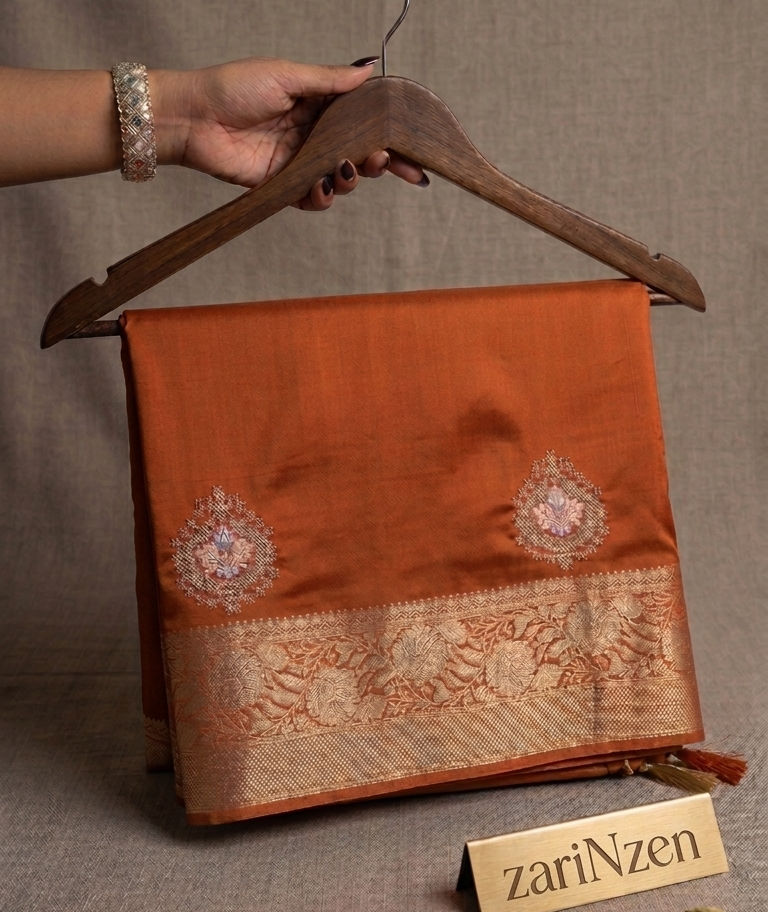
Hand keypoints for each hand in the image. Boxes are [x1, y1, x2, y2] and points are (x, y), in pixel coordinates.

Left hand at [156, 57, 425, 207]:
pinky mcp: (284, 185)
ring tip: (343, 170)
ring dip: (349, 179)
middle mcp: (314, 135)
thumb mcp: (287, 74)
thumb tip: (370, 69)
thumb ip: (331, 80)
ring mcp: (300, 162)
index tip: (414, 149)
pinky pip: (313, 199)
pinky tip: (320, 187)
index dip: (390, 136)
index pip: (365, 122)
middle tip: (381, 162)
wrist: (193, 117)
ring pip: (341, 179)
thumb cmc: (233, 87)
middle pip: (359, 154)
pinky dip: (322, 197)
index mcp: (320, 105)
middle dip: (378, 163)